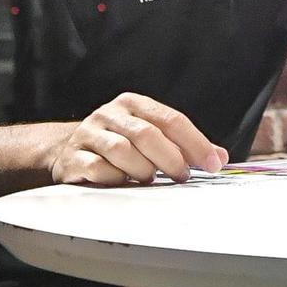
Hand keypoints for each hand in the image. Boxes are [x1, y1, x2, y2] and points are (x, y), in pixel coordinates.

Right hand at [50, 94, 227, 186]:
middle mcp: (109, 114)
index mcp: (132, 104)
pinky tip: (123, 182)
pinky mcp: (74, 158)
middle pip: (147, 134)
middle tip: (183, 176)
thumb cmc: (116, 144)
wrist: (67, 151)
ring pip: (122, 151)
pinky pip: (98, 169)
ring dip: (143, 170)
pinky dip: (116, 179)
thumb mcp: (149, 136)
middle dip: (171, 159)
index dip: (195, 143)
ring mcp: (89, 135)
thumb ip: (183, 145)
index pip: (170, 119)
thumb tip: (219, 157)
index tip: (213, 164)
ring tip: (149, 178)